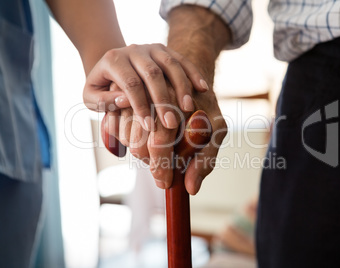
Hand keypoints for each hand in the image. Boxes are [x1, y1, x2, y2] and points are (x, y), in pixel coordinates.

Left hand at [83, 43, 208, 130]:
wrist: (111, 64)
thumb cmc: (102, 86)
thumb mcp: (91, 96)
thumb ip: (103, 100)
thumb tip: (124, 101)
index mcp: (114, 60)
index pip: (130, 83)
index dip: (140, 106)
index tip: (149, 127)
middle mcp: (134, 50)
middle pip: (152, 73)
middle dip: (163, 99)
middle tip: (170, 123)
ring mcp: (152, 48)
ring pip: (171, 64)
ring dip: (181, 86)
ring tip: (187, 108)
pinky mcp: (165, 49)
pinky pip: (183, 59)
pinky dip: (193, 73)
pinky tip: (202, 88)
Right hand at [107, 81, 226, 194]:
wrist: (189, 79)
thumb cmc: (205, 107)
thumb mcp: (217, 129)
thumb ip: (206, 158)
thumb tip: (191, 188)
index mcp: (177, 103)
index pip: (160, 141)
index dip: (161, 167)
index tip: (165, 183)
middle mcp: (151, 97)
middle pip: (139, 144)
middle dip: (151, 161)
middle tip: (164, 165)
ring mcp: (135, 95)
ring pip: (126, 139)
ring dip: (140, 152)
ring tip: (158, 146)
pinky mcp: (122, 97)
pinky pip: (115, 129)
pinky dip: (126, 139)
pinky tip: (144, 136)